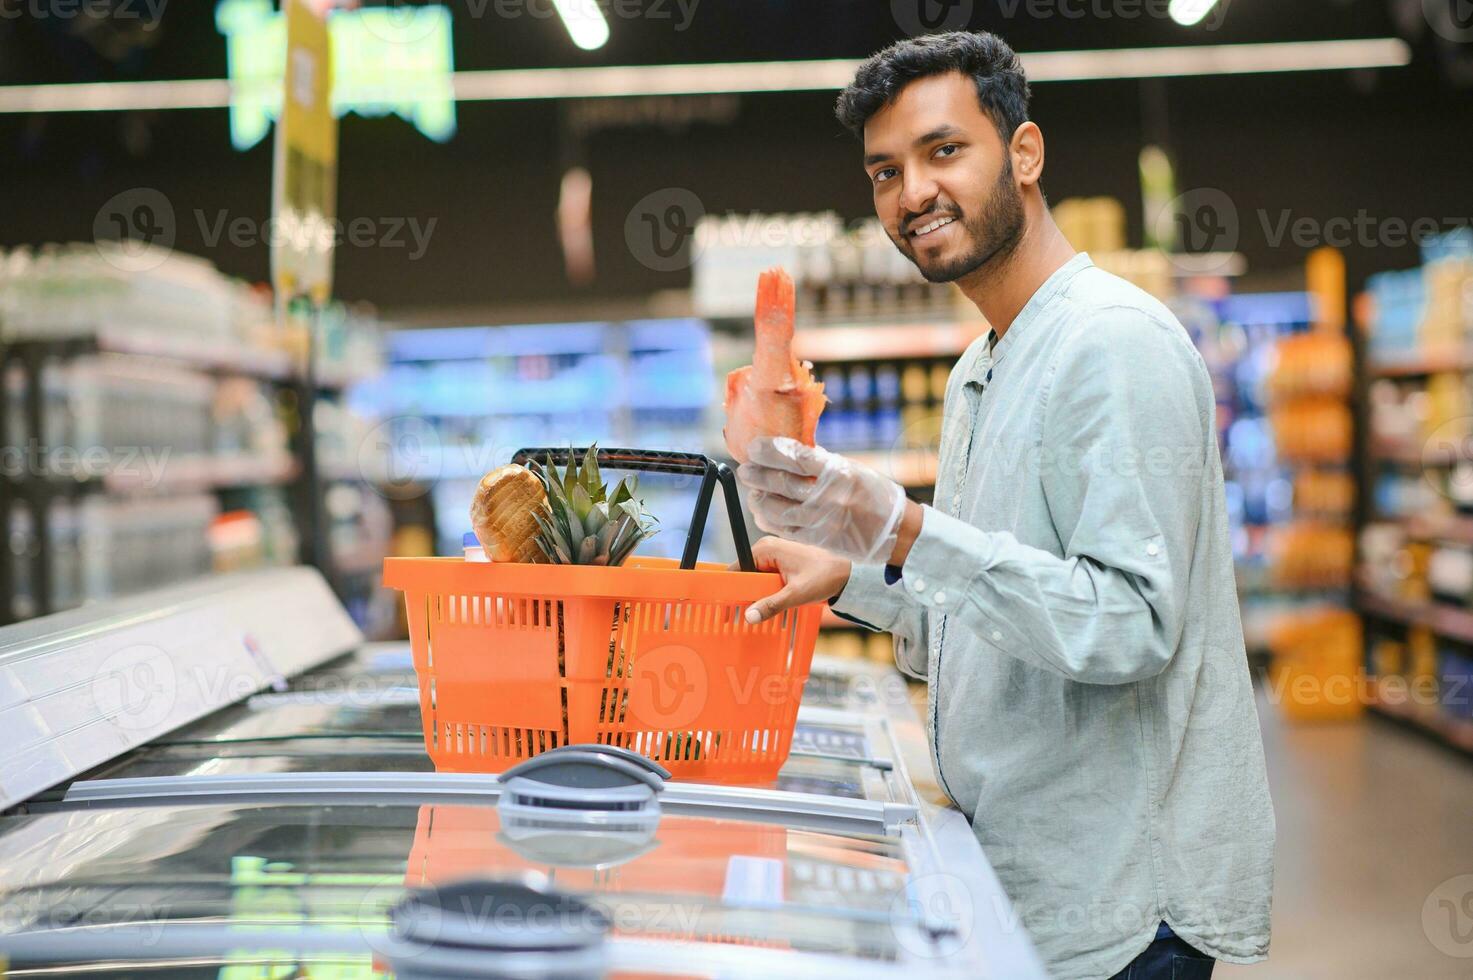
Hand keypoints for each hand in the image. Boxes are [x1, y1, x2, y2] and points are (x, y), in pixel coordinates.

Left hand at [737, 437, 906, 563]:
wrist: (897, 531)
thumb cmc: (875, 495)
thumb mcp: (852, 470)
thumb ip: (822, 463)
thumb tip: (789, 451)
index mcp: (837, 472)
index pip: (795, 457)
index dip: (770, 451)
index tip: (754, 447)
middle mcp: (828, 496)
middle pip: (782, 483)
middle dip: (758, 475)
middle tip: (745, 469)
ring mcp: (822, 520)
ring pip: (778, 509)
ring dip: (759, 499)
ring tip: (752, 492)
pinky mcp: (819, 539)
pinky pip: (785, 530)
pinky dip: (769, 520)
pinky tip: (761, 512)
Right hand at [738, 536, 851, 623]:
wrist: (846, 575)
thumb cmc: (824, 577)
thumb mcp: (796, 594)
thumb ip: (771, 605)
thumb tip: (750, 616)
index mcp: (766, 549)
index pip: (737, 568)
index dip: (732, 589)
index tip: (728, 608)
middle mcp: (767, 548)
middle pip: (746, 575)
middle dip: (746, 595)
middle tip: (744, 616)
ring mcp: (775, 556)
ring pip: (756, 579)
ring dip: (758, 596)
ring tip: (759, 612)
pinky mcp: (782, 564)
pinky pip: (767, 579)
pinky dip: (768, 593)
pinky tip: (771, 606)